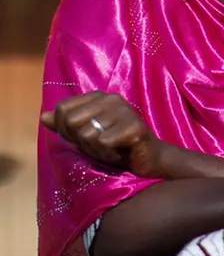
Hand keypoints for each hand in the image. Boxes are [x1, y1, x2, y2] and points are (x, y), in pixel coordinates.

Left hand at [40, 91, 168, 177]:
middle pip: (72, 121)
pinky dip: (107, 154)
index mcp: (98, 97)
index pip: (62, 109)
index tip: (82, 138)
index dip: (65, 130)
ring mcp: (125, 111)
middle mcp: (111, 99)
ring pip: (87, 135)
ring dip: (96, 150)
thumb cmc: (116, 146)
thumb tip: (43, 117)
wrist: (148, 159)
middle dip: (81, 141)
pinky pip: (104, 143)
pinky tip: (119, 153)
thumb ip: (66, 125)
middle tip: (98, 146)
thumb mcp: (86, 135)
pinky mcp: (134, 127)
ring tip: (111, 150)